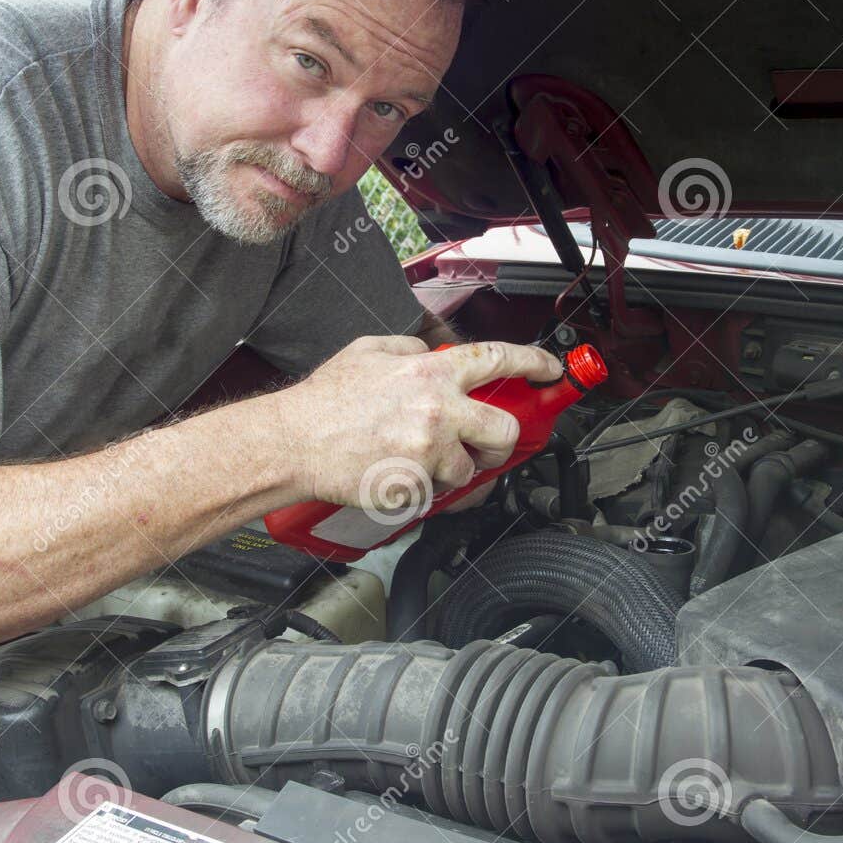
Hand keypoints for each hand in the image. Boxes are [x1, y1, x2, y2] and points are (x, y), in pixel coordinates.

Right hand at [273, 337, 561, 510]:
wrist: (293, 442)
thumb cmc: (324, 401)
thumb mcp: (369, 351)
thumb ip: (410, 348)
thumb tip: (431, 351)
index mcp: (431, 372)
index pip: (499, 359)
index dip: (534, 362)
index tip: (550, 369)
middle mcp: (438, 409)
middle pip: (503, 431)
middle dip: (499, 443)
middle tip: (483, 446)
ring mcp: (429, 451)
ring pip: (467, 470)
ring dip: (447, 469)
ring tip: (413, 460)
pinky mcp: (415, 486)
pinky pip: (433, 494)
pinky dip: (418, 489)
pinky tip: (392, 474)